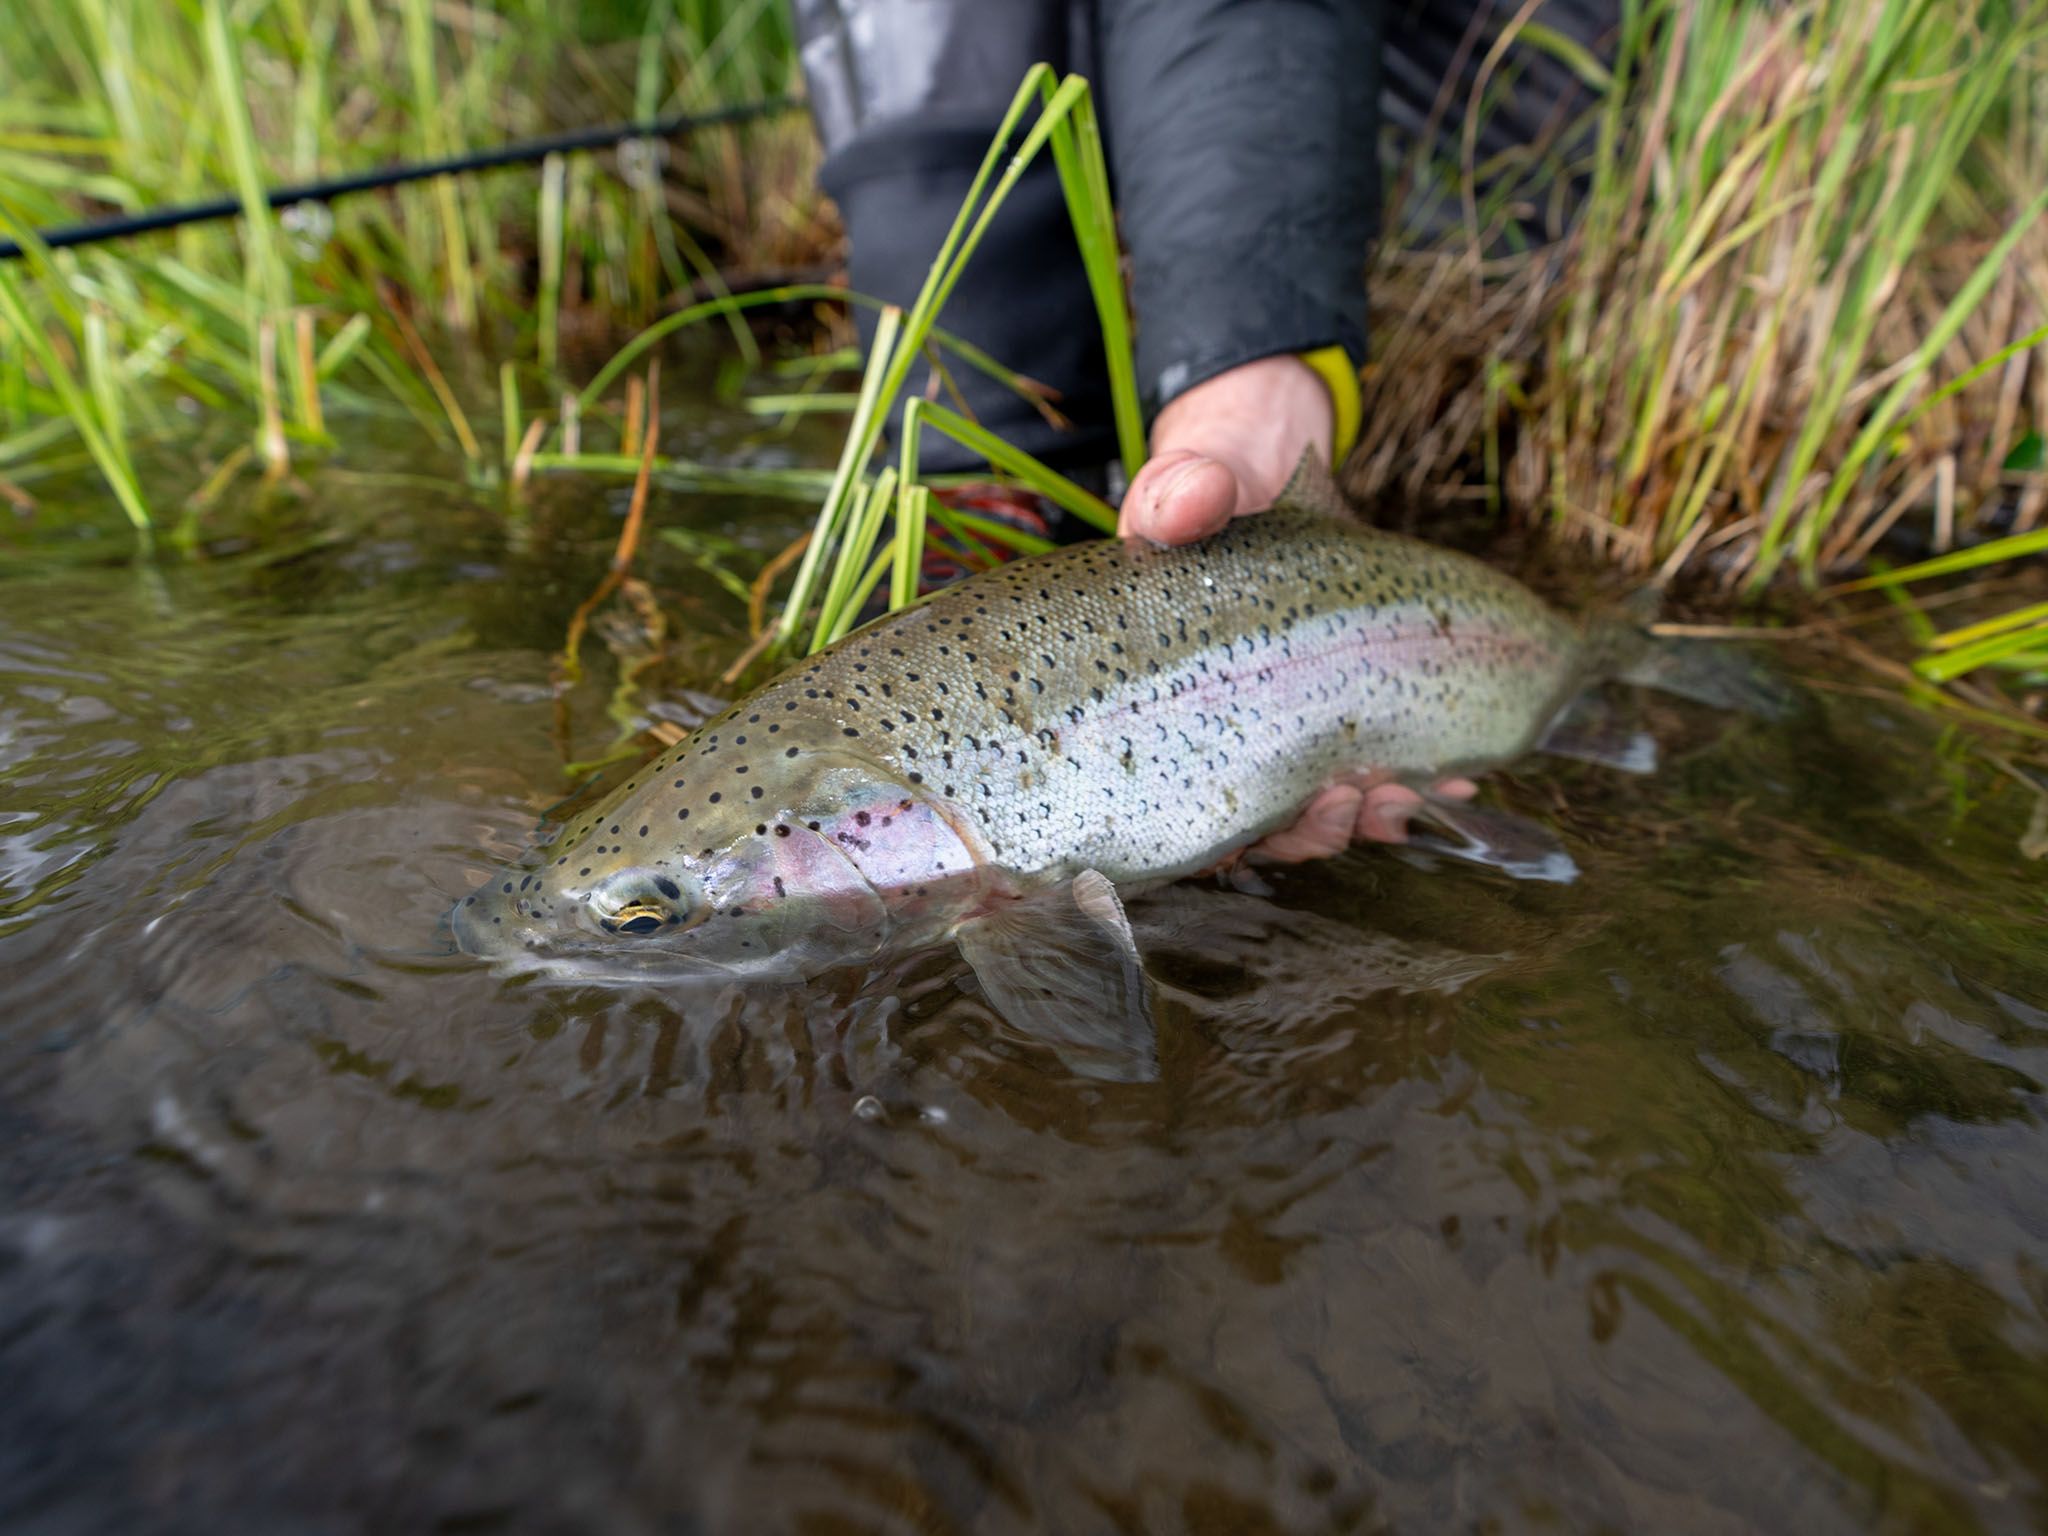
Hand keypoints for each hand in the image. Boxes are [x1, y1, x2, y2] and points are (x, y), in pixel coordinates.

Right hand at [1119, 355, 1463, 858]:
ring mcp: (1283, 725)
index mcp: (1168, 707)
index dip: (1227, 835)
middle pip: (1259, 823)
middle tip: (1355, 800)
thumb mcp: (1179, 487)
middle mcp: (1222, 733)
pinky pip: (1370, 764)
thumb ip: (1178, 495)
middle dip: (1314, 828)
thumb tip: (1198, 499)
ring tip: (1411, 794)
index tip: (1276, 810)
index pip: (1183, 799)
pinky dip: (1411, 783)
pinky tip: (1453, 783)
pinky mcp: (1339, 705)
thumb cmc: (1196, 496)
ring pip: (1317, 808)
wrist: (1249, 474)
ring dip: (1367, 815)